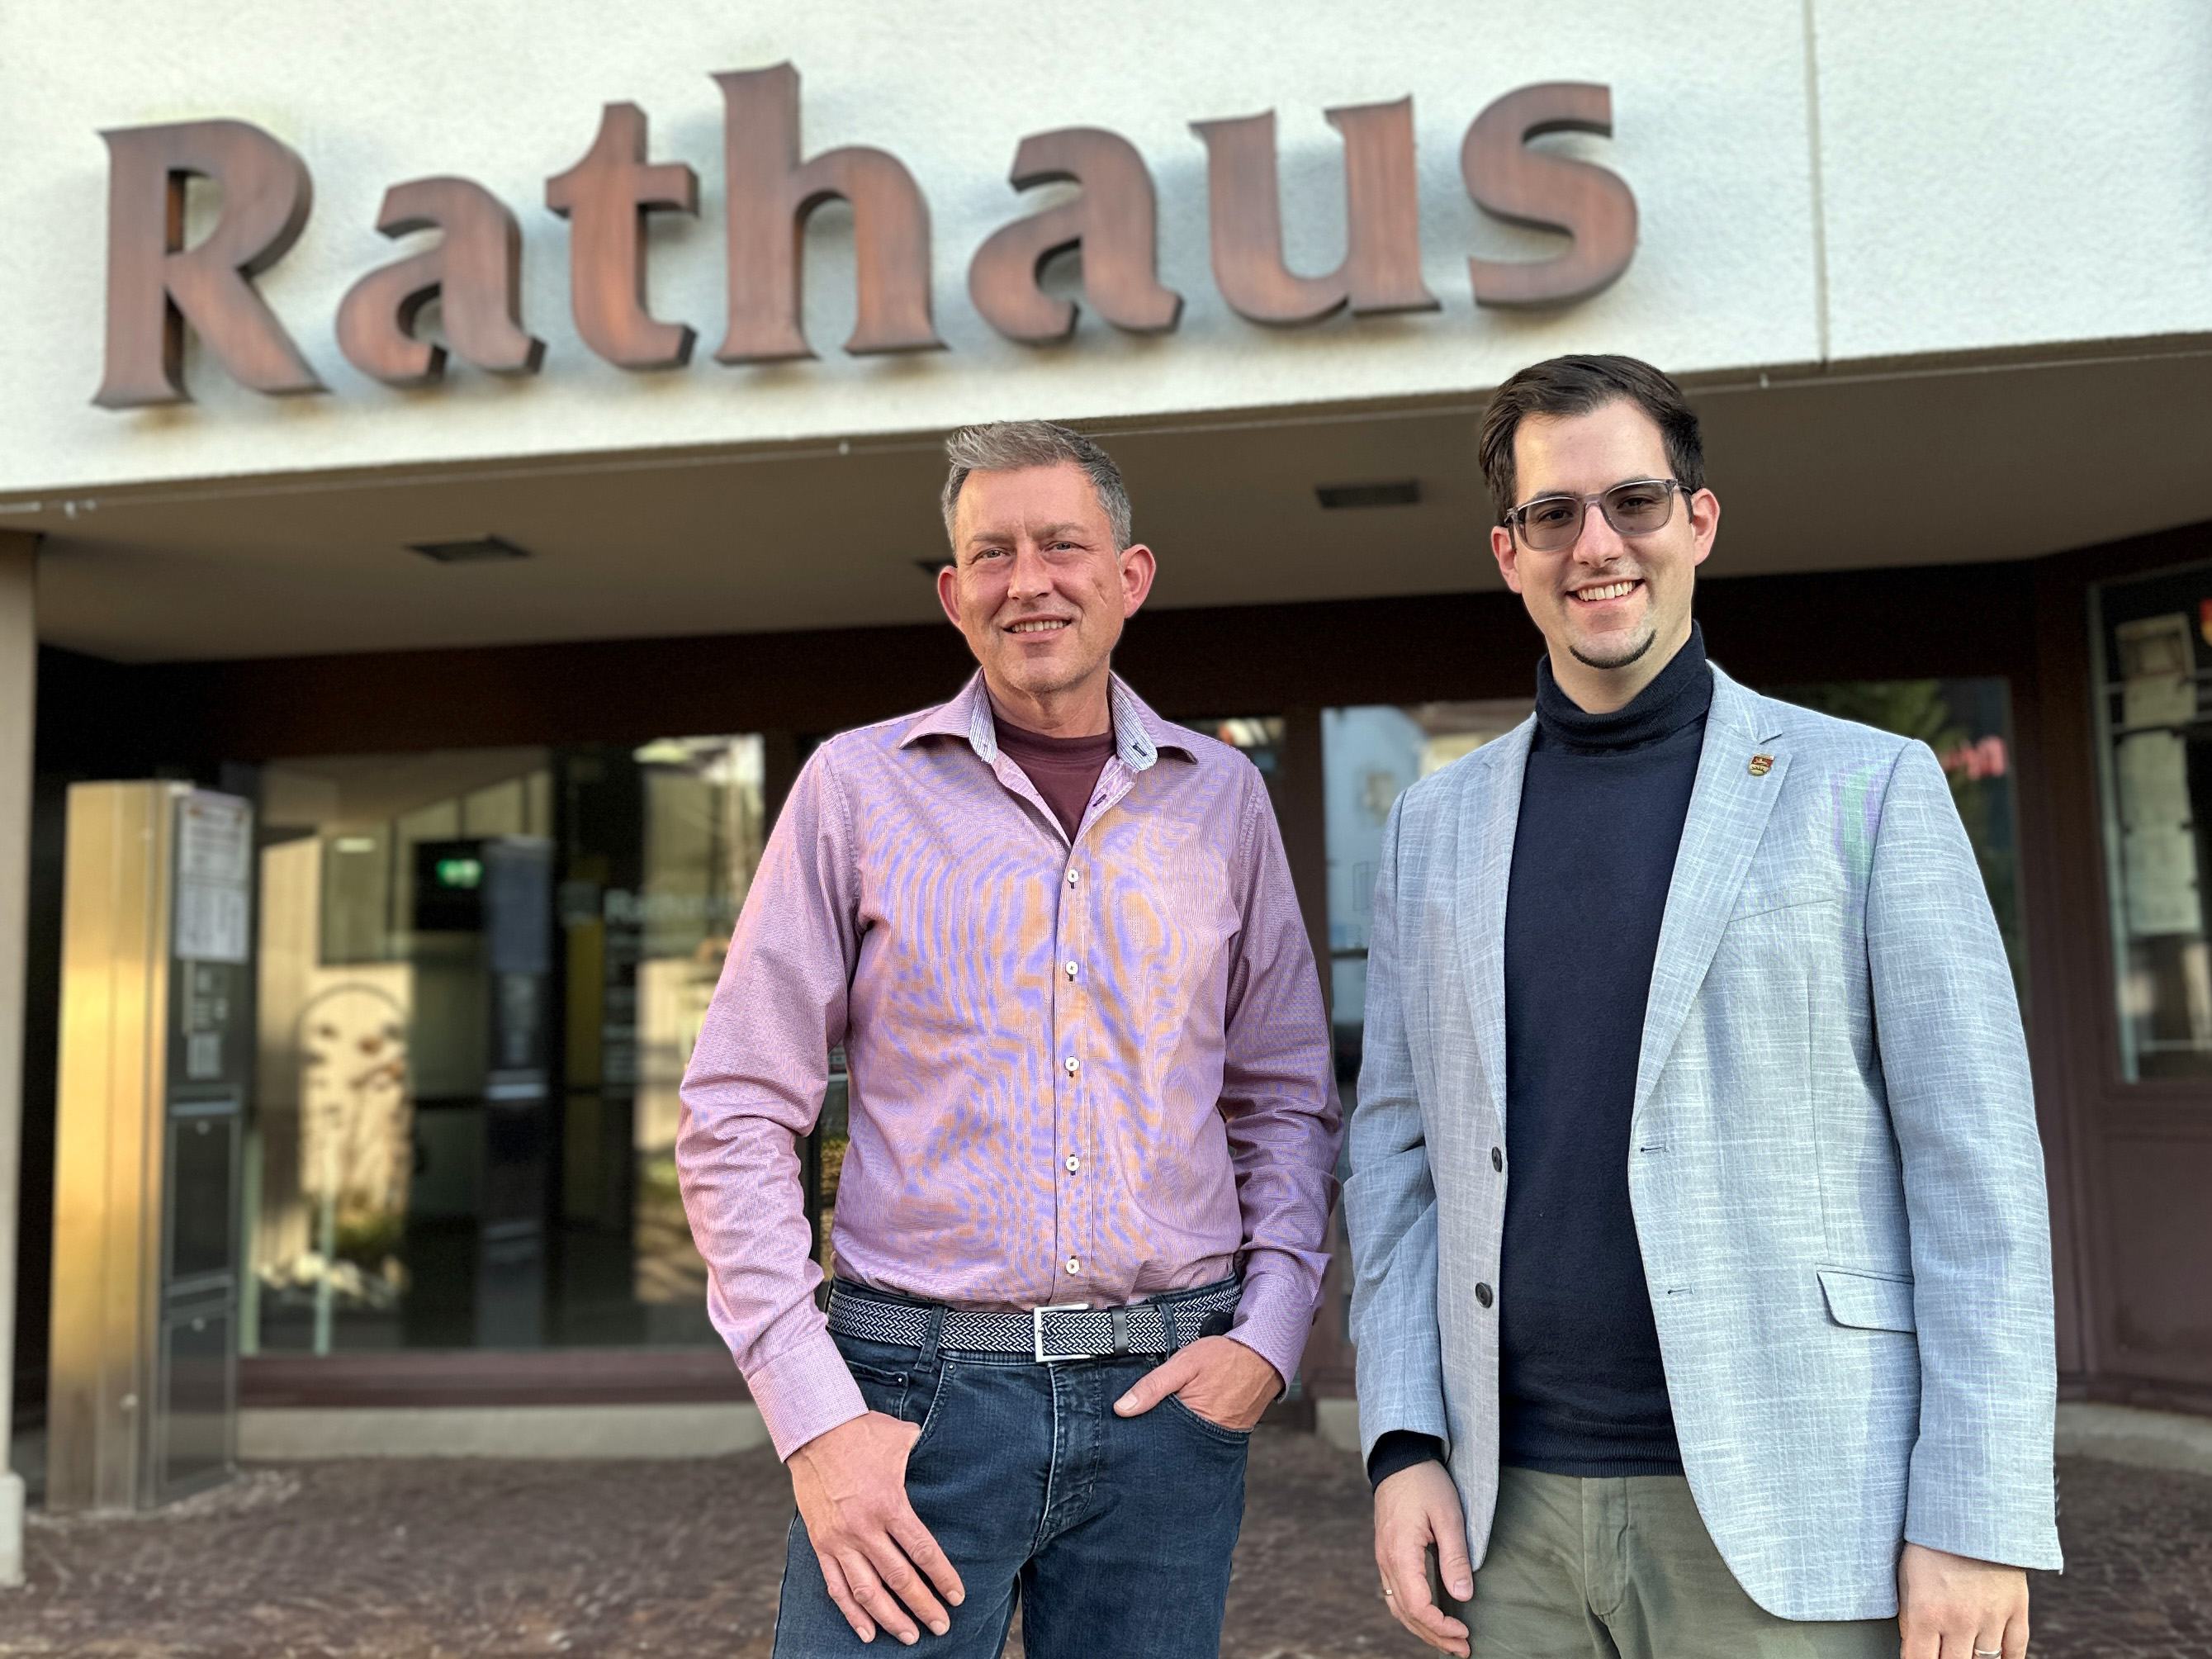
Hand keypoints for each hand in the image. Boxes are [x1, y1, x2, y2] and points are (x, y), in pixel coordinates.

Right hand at [788, 1411, 965, 1645]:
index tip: (956, 1597)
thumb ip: (923, 1452)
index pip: (923, 1552)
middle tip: (941, 1627)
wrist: (813, 1430)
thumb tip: (944, 1450)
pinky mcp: (821, 1544)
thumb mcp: (900, 1437)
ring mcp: (840, 1540)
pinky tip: (867, 1632)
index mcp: (890, 1505)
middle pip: (899, 1579)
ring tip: (909, 1637)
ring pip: (868, 1592)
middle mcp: (865, 1529)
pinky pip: (836, 1587)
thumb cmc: (861, 1432)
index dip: (942, 1578)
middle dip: (923, 1606)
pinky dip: (852, 1613)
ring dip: (891, 1618)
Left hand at [1111, 1335, 1281, 1429]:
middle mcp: (1208, 1438)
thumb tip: (1121, 1409)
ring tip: (1165, 1422)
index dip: (1141, 1433)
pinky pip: (1205, 1437)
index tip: (1126, 1430)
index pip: (1157, 1439)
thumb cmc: (1225, 1357)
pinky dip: (1193, 1430)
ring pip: (1188, 1442)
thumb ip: (1152, 1386)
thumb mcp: (1183, 1364)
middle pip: (1172, 1444)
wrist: (1265, 1354)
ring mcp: (1221, 1438)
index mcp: (1193, 1423)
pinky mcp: (1231, 1433)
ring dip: (1176, 1434)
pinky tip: (1186, 1419)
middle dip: (1158, 1437)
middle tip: (1145, 1424)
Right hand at [1374, 1459, 1472, 1655]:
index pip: (1418, 1606)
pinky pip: (1395, 1593)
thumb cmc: (1426, 1483)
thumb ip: (1456, 1557)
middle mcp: (1386, 1560)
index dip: (1441, 1626)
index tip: (1465, 1632)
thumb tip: (1464, 1595)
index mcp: (1400, 1553)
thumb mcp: (1449, 1516)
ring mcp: (1383, 1558)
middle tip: (1463, 1649)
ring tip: (1449, 1641)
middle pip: (1406, 1613)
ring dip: (1422, 1628)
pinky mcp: (1387, 1554)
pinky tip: (1429, 1617)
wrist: (1400, 1458)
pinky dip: (1412, 1613)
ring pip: (1398, 1607)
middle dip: (1435, 1635)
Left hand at [1898, 1541, 2028, 1658]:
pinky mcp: (2016, 1610)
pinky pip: (2015, 1650)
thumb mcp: (1906, 1575)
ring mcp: (1991, 1617)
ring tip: (1964, 1652)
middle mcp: (1960, 1621)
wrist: (1972, 1511)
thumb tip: (1910, 1644)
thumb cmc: (1931, 1541)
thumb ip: (1908, 1614)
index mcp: (1927, 1612)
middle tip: (1942, 1653)